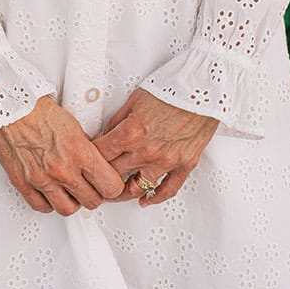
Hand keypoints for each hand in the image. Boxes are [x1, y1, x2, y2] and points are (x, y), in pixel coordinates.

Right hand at [0, 95, 126, 215]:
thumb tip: (94, 162)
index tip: (109, 183)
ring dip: (71, 202)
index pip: (110, 186)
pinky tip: (50, 192)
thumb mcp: (73, 124)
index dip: (112, 186)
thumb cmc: (37, 109)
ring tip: (70, 191)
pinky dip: (48, 203)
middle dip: (94, 195)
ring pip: (68, 209)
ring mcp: (42, 179)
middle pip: (92, 202)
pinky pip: (41, 207)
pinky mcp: (23, 183)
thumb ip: (85, 147)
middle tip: (90, 187)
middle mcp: (62, 169)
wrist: (9, 107)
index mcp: (79, 152)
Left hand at [92, 87, 217, 206]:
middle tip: (94, 180)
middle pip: (114, 174)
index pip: (101, 154)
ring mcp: (166, 161)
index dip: (89, 158)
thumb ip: (118, 120)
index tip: (85, 160)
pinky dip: (154, 198)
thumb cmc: (171, 88)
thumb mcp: (135, 99)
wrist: (204, 88)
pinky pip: (168, 189)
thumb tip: (105, 135)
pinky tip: (145, 200)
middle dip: (101, 177)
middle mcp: (146, 151)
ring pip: (137, 187)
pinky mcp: (184, 164)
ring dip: (124, 191)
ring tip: (114, 193)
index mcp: (131, 132)